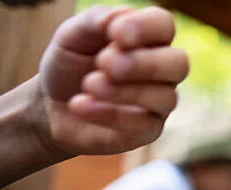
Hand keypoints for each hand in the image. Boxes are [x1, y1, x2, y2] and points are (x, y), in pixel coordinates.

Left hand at [37, 5, 187, 156]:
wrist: (51, 107)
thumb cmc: (69, 65)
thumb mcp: (72, 36)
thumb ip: (94, 21)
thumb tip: (119, 18)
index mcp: (148, 38)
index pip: (164, 25)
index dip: (146, 27)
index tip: (115, 33)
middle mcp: (162, 70)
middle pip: (178, 64)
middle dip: (144, 64)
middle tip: (105, 64)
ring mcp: (160, 102)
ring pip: (165, 97)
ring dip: (124, 91)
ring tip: (87, 85)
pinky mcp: (149, 131)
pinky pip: (143, 124)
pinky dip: (109, 113)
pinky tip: (80, 105)